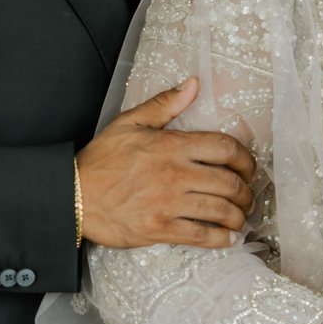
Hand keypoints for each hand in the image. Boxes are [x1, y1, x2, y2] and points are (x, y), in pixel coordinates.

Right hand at [76, 78, 258, 248]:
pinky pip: (201, 236)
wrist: (73, 195)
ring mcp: (169, 203)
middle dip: (246, 192)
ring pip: (220, 210)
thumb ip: (164, 103)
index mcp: (171, 145)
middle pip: (230, 182)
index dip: (246, 159)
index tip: (249, 168)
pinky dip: (221, 238)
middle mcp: (175, 174)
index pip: (225, 147)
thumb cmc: (101, 160)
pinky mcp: (160, 229)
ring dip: (238, 216)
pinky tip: (227, 237)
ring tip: (240, 217)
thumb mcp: (130, 122)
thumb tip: (193, 84)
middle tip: (247, 197)